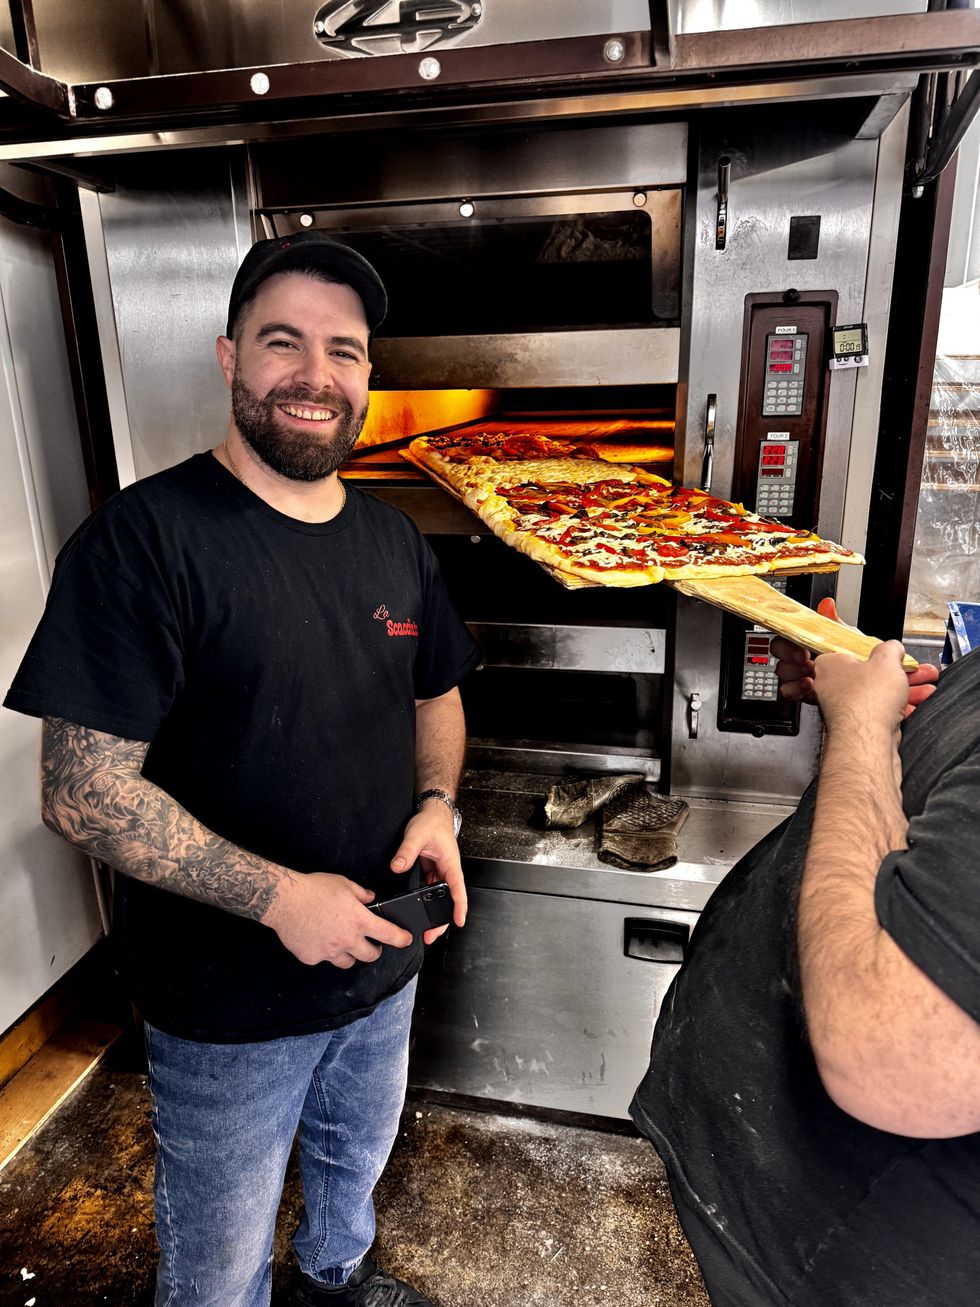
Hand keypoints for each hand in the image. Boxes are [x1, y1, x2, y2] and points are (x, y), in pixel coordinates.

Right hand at [265, 871, 411, 967]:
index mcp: (359, 920)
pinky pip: (324, 959)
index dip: (401, 938)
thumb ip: (361, 893)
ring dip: (350, 955)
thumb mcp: (343, 883)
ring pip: (348, 962)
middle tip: (371, 944)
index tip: (406, 940)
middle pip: (370, 956)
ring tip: (343, 943)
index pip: (388, 934)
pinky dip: (325, 952)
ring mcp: (330, 951)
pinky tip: (318, 940)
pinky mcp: (313, 958)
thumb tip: (370, 898)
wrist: (284, 900)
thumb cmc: (313, 889)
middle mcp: (347, 939)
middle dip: (374, 951)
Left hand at [390, 800, 467, 942]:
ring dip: (434, 913)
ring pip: (440, 897)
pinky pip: (431, 890)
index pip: (457, 889)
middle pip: (450, 900)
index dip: (459, 907)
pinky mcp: (432, 871)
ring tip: (424, 929)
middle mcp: (448, 870)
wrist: (432, 812)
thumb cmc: (431, 822)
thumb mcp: (416, 834)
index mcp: (450, 863)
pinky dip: (427, 902)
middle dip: (443, 920)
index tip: (458, 922)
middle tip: (431, 936)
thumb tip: (397, 866)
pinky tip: (418, 911)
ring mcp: (440, 872)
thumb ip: (406, 851)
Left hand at [812, 641, 913, 737]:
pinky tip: (917, 704)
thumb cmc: (866, 701)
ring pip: (879, 694)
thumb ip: (890, 649)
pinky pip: (882, 712)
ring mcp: (846, 710)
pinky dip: (900, 708)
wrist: (868, 742)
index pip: (851, 652)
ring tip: (927, 687)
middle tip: (919, 671)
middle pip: (871, 675)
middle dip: (901, 672)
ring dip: (906, 690)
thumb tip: (892, 647)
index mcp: (829, 666)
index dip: (876, 652)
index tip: (892, 653)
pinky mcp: (859, 727)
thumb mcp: (886, 661)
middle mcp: (833, 688)